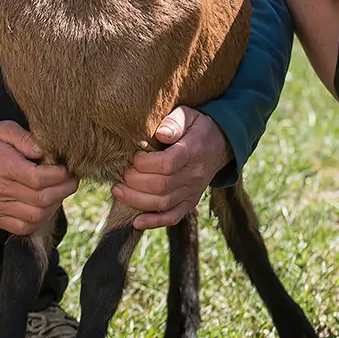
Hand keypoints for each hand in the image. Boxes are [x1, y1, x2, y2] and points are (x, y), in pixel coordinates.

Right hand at [0, 121, 78, 234]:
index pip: (39, 178)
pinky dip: (39, 219)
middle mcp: (1, 190)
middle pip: (42, 199)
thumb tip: (47, 151)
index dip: (61, 175)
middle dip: (64, 189)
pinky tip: (45, 205)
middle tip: (72, 179)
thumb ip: (27, 139)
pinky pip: (23, 227)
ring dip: (54, 205)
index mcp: (4, 166)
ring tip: (59, 190)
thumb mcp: (4, 130)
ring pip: (36, 216)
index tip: (69, 168)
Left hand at [113, 107, 229, 229]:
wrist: (220, 145)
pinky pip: (173, 217)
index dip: (145, 163)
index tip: (133, 156)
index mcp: (193, 150)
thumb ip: (174, 121)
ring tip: (117, 190)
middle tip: (121, 173)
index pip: (168, 163)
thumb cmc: (197, 127)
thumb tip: (160, 133)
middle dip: (135, 182)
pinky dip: (154, 222)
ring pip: (163, 203)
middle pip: (162, 186)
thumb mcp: (188, 115)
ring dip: (136, 200)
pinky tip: (135, 221)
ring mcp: (193, 191)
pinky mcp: (190, 202)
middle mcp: (194, 174)